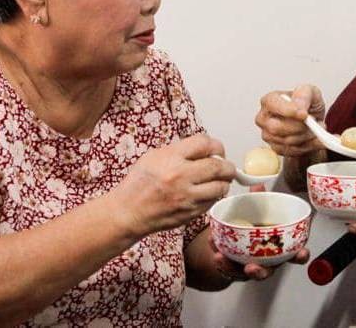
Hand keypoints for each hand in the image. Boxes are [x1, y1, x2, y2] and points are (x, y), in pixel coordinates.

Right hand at [112, 134, 235, 238]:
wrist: (128, 212)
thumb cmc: (139, 183)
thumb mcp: (154, 156)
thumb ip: (180, 150)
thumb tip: (205, 149)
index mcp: (171, 158)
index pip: (205, 144)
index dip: (215, 145)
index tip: (217, 150)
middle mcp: (180, 176)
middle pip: (218, 166)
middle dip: (227, 165)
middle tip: (227, 166)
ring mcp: (187, 196)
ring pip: (220, 186)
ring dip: (224, 182)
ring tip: (220, 180)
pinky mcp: (190, 212)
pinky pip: (212, 201)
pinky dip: (214, 196)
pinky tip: (207, 193)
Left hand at [209, 185, 310, 280]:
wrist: (240, 240)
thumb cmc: (257, 226)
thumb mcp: (260, 212)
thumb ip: (260, 201)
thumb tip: (258, 185)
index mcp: (280, 247)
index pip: (295, 254)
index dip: (301, 255)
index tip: (301, 253)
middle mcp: (268, 261)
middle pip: (269, 270)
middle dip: (261, 271)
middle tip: (253, 268)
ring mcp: (252, 267)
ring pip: (244, 272)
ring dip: (233, 268)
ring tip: (223, 259)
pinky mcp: (236, 269)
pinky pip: (228, 268)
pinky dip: (220, 260)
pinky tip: (215, 251)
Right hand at [255, 84, 326, 156]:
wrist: (312, 122)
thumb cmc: (307, 105)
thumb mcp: (310, 92)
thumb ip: (304, 95)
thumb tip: (299, 106)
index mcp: (269, 101)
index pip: (272, 105)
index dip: (288, 110)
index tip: (303, 114)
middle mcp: (264, 118)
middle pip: (276, 127)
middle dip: (299, 127)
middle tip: (313, 122)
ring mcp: (268, 135)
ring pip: (287, 141)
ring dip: (306, 136)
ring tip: (316, 128)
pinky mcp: (277, 148)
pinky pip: (293, 151)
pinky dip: (308, 145)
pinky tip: (313, 138)